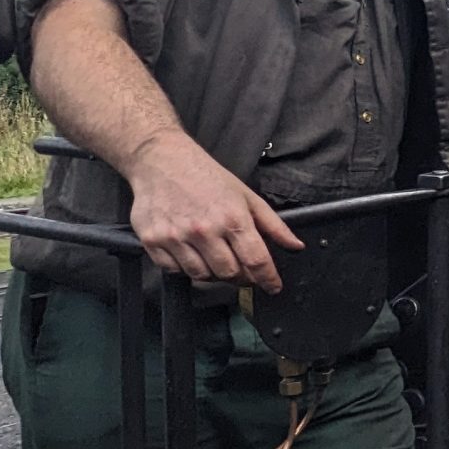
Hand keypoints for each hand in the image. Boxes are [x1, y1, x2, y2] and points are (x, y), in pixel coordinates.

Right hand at [124, 132, 301, 291]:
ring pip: (202, 276)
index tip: (274, 287)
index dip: (268, 279)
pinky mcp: (152, 241)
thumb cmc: (208, 177)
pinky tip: (191, 253)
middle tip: (242, 270)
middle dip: (241, 277)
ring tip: (216, 258)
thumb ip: (273, 225)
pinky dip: (186, 268)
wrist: (162, 160)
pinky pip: (174, 270)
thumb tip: (296, 246)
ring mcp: (175, 237)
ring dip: (213, 274)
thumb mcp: (247, 196)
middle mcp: (204, 230)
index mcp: (232, 218)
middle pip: (229, 274)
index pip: (256, 260)